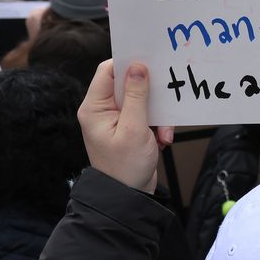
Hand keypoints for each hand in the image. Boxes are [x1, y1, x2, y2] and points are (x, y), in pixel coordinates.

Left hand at [80, 60, 173, 193]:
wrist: (127, 196)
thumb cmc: (125, 166)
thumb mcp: (134, 129)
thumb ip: (137, 96)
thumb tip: (138, 65)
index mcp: (95, 108)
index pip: (108, 71)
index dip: (128, 63)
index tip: (150, 62)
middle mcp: (103, 110)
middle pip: (129, 84)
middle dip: (150, 94)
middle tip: (164, 100)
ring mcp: (117, 119)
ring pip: (142, 100)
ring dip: (158, 113)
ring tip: (163, 132)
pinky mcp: (130, 127)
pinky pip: (148, 114)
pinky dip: (158, 124)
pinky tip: (162, 140)